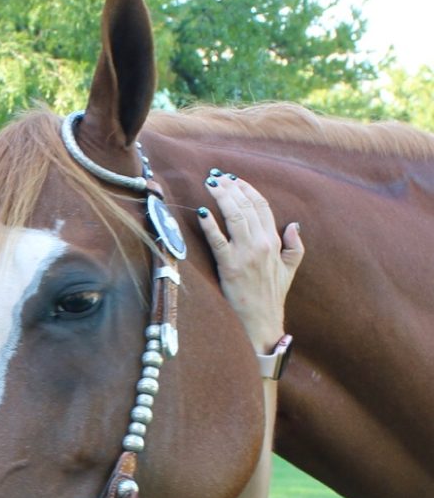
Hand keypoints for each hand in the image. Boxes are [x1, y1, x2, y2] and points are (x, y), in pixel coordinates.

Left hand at [197, 172, 303, 351]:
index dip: (248, 189)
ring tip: (210, 184)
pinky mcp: (229, 266)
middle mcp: (261, 244)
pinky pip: (217, 240)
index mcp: (274, 242)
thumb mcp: (290, 269)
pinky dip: (210, 224)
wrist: (261, 321)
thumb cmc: (272, 295)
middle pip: (247, 206)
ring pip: (234, 216)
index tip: (234, 178)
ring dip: (221, 197)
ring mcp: (245, 254)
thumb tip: (293, 224)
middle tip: (217, 176)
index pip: (262, 207)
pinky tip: (202, 212)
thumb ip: (294, 246)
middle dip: (231, 187)